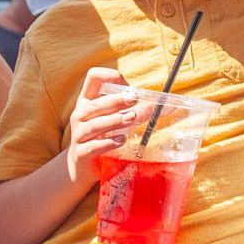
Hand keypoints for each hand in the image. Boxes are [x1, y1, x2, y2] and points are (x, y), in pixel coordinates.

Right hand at [64, 67, 134, 182]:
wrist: (83, 167)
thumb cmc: (102, 137)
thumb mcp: (115, 120)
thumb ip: (134, 111)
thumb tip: (165, 107)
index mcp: (87, 100)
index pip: (92, 77)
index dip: (108, 76)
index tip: (126, 86)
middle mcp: (80, 115)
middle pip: (94, 104)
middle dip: (116, 101)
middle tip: (135, 100)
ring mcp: (78, 134)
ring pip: (94, 125)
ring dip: (114, 121)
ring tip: (131, 119)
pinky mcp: (81, 153)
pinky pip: (93, 146)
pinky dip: (108, 143)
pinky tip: (121, 140)